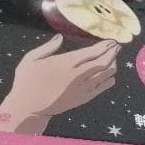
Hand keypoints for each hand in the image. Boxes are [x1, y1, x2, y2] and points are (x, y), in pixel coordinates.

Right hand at [0, 35, 117, 130]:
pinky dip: (109, 80)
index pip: (90, 53)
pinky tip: (111, 75)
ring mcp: (82, 88)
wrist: (28, 106)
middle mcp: (77, 75)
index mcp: (65, 63)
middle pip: (101, 62)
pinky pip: (101, 88)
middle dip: (111, 53)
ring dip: (112, 65)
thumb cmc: (27, 81)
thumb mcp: (30, 59)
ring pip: (104, 75)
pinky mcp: (83, 98)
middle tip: (117, 46)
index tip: (111, 41)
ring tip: (115, 58)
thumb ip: (47, 47)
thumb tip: (60, 37)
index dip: (103, 46)